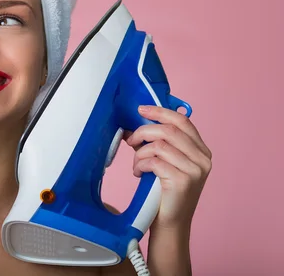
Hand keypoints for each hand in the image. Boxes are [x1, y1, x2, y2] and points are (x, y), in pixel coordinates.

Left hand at [123, 105, 211, 229]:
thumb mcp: (166, 162)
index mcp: (201, 150)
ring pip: (159, 144)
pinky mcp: (183, 181)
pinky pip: (154, 161)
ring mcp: (195, 170)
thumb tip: (136, 124)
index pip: (182, 121)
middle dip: (144, 131)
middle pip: (168, 130)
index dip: (160, 111)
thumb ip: (159, 142)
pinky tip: (139, 173)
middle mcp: (203, 159)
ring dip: (140, 152)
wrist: (170, 223)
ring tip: (137, 164)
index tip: (141, 109)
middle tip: (131, 140)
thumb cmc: (164, 191)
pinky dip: (141, 164)